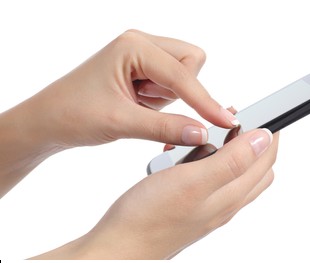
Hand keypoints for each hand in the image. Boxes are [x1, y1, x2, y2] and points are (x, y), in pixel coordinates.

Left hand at [0, 30, 238, 194]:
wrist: (48, 122)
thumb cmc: (73, 114)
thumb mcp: (121, 122)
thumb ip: (166, 128)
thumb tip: (203, 133)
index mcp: (134, 46)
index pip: (183, 74)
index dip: (204, 101)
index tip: (224, 122)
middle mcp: (140, 45)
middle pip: (191, 63)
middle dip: (184, 91)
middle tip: (153, 107)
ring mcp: (142, 58)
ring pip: (183, 76)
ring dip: (168, 98)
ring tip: (138, 108)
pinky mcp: (142, 73)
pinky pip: (170, 86)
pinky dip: (162, 101)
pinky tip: (138, 107)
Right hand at [33, 129, 278, 258]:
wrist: (121, 245)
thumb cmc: (150, 216)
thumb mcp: (194, 181)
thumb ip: (232, 161)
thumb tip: (263, 139)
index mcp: (231, 195)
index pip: (266, 158)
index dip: (268, 132)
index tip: (260, 112)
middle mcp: (225, 202)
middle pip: (255, 167)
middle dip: (251, 140)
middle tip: (231, 122)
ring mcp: (209, 205)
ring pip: (231, 171)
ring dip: (226, 150)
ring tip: (205, 137)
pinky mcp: (192, 204)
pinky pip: (209, 178)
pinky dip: (204, 161)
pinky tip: (186, 157)